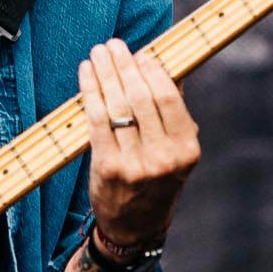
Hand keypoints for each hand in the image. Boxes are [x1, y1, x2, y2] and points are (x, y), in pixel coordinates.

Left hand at [78, 38, 200, 245]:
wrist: (134, 226)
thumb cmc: (156, 180)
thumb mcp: (176, 152)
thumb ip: (173, 113)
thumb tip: (168, 67)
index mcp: (186, 150)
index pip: (168, 99)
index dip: (152, 71)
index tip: (139, 54)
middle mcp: (163, 158)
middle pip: (140, 98)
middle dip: (124, 66)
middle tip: (113, 45)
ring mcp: (134, 165)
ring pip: (117, 107)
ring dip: (104, 74)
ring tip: (98, 53)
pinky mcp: (107, 168)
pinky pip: (96, 121)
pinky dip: (90, 93)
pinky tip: (86, 75)